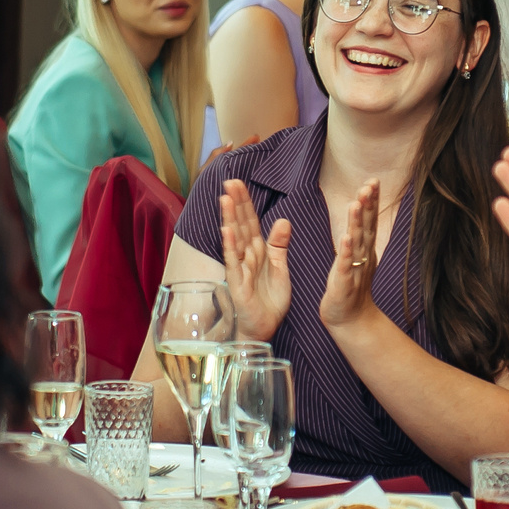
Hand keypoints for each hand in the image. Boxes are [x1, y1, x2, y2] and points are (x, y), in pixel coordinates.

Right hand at [217, 179, 293, 340]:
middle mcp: (246, 257)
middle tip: (229, 181)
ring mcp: (240, 269)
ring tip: (225, 198)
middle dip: (236, 203)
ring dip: (230, 219)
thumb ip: (279, 244)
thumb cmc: (269, 300)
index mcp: (257, 251)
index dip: (246, 202)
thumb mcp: (279, 267)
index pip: (251, 221)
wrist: (266, 327)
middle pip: (241, 225)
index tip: (239, 182)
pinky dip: (230, 246)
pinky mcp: (238, 284)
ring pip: (235, 240)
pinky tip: (227, 231)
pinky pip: (234, 262)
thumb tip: (283, 219)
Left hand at [318, 181, 384, 330]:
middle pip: (366, 227)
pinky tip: (346, 238)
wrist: (351, 319)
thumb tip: (361, 212)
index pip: (369, 221)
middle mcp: (363, 256)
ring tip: (357, 203)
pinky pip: (345, 265)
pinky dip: (346, 252)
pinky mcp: (344, 283)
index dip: (371, 202)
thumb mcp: (356, 257)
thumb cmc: (351, 287)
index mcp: (364, 249)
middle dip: (368, 205)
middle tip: (370, 184)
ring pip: (357, 243)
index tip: (373, 181)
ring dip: (357, 223)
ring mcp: (354, 269)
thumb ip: (358, 235)